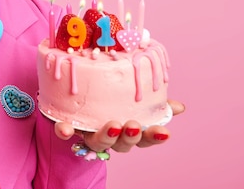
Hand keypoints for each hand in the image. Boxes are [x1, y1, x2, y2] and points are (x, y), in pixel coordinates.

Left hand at [54, 98, 185, 152]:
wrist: (74, 100)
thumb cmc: (109, 102)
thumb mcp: (132, 99)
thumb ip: (153, 103)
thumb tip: (179, 107)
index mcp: (126, 130)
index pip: (144, 138)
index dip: (154, 137)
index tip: (165, 131)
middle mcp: (109, 136)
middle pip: (122, 144)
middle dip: (130, 136)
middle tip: (134, 125)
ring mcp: (88, 133)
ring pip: (98, 142)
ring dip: (106, 136)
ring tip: (113, 125)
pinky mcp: (67, 126)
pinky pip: (65, 132)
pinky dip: (65, 131)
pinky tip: (65, 129)